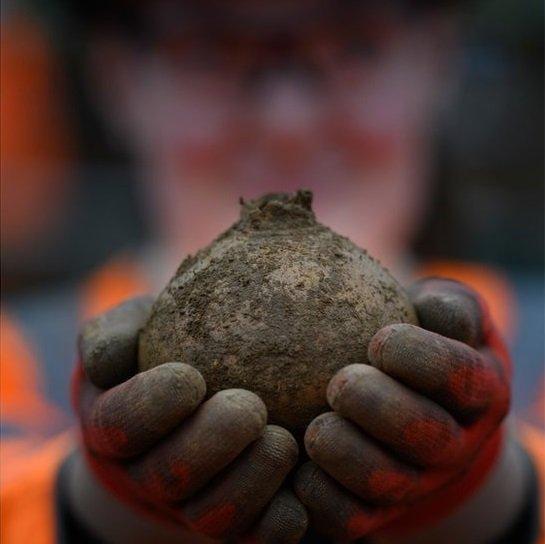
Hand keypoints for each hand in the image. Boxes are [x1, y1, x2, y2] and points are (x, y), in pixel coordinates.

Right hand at [73, 297, 307, 542]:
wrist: (188, 400)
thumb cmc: (158, 352)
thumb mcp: (129, 331)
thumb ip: (111, 337)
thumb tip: (107, 361)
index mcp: (114, 427)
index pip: (118, 425)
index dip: (150, 407)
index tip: (190, 378)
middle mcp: (148, 474)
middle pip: (168, 478)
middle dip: (210, 444)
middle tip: (250, 407)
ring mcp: (192, 502)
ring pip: (213, 515)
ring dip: (250, 481)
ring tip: (283, 439)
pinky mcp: (237, 519)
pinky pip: (256, 533)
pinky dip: (280, 517)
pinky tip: (305, 480)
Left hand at [294, 278, 510, 540]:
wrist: (408, 395)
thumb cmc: (421, 335)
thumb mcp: (444, 309)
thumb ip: (449, 305)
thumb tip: (432, 307)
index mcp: (479, 390)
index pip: (459, 375)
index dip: (421, 359)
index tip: (380, 341)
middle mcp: (455, 444)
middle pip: (425, 436)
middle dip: (379, 407)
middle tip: (341, 383)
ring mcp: (416, 482)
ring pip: (386, 483)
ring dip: (345, 454)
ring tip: (316, 427)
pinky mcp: (376, 510)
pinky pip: (348, 518)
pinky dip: (318, 495)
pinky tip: (298, 463)